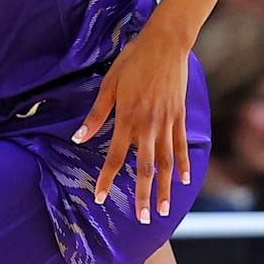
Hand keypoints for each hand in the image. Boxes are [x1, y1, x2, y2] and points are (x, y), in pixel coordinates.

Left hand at [74, 22, 191, 223]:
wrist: (166, 44)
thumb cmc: (133, 61)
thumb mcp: (109, 85)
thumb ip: (96, 115)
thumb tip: (79, 138)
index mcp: (128, 119)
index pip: (115, 157)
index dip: (107, 179)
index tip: (101, 198)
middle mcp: (149, 126)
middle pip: (145, 168)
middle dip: (142, 195)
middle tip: (142, 219)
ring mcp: (167, 123)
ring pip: (167, 163)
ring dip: (164, 188)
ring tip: (163, 209)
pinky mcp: (180, 117)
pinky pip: (182, 146)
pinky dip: (183, 164)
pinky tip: (184, 181)